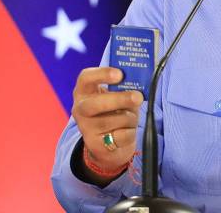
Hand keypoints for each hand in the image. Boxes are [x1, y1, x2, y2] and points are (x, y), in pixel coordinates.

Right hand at [71, 67, 142, 181]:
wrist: (108, 145)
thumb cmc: (114, 112)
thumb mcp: (116, 96)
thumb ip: (124, 88)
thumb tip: (140, 84)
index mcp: (84, 92)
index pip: (85, 78)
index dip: (102, 74)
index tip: (120, 74)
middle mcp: (80, 109)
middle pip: (96, 104)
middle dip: (119, 99)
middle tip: (138, 97)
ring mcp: (86, 128)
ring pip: (113, 121)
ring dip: (129, 118)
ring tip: (130, 118)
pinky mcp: (96, 145)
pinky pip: (121, 136)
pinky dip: (130, 132)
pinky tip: (127, 131)